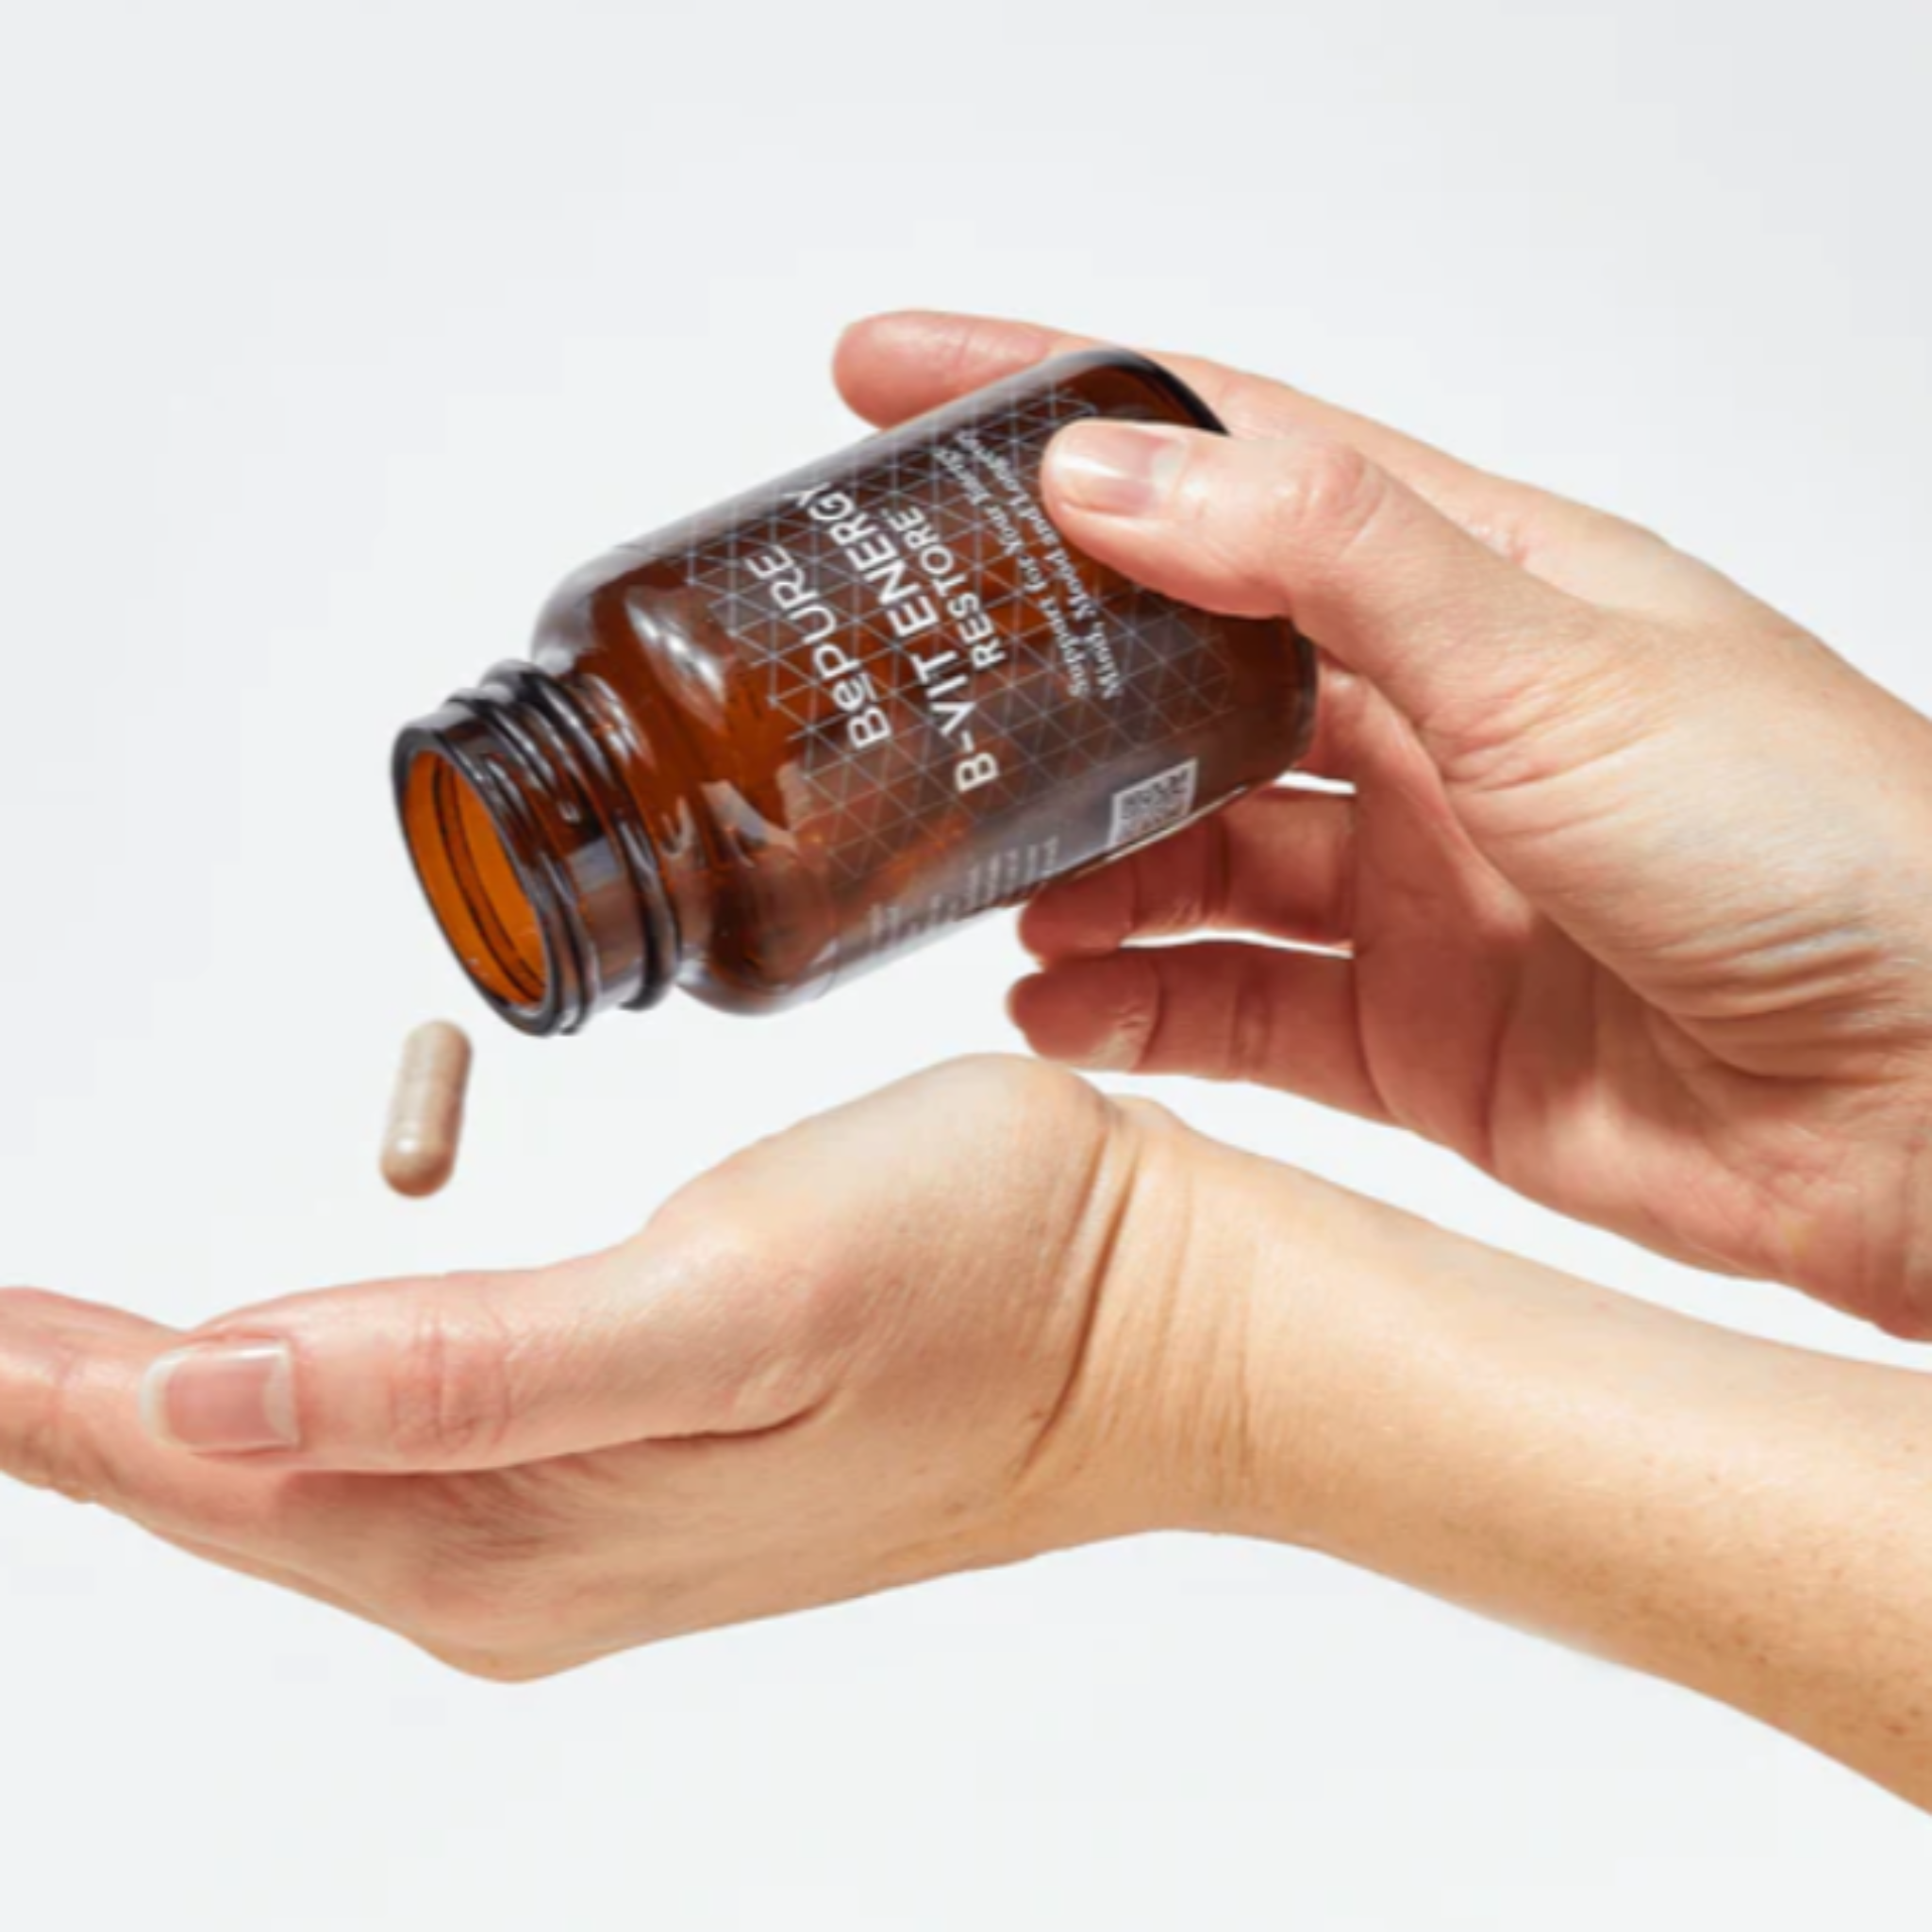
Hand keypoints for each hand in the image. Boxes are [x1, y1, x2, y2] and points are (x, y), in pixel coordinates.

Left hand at [0, 1060, 1223, 1677]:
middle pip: (214, 1485)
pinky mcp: (634, 1462)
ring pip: (291, 1472)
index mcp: (515, 1528)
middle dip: (53, 1409)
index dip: (37, 1388)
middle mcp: (522, 1554)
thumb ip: (463, 1374)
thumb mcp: (723, 1306)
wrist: (1157, 1319)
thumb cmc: (985, 1281)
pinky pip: (391, 1445)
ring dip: (141, 1410)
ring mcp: (581, 1519)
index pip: (194, 1459)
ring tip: (30, 1352)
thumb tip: (208, 1394)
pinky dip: (276, 1396)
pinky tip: (248, 1374)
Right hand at [837, 311, 1931, 1335]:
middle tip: (901, 685)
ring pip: (1185, 853)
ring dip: (1077, 866)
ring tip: (985, 882)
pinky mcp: (1405, 1029)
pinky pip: (1227, 1010)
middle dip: (1036, 672)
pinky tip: (1057, 1006)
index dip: (1056, 401)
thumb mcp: (1560, 661)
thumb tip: (1114, 465)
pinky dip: (1133, 1008)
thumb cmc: (1822, 853)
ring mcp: (1409, 881)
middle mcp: (1428, 725)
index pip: (1227, 451)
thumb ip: (1330, 558)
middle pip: (1177, 668)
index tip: (889, 380)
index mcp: (1471, 584)